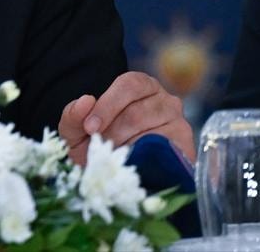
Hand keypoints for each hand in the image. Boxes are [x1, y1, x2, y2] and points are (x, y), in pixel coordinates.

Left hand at [58, 71, 194, 165]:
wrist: (117, 175)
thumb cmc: (98, 145)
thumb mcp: (77, 131)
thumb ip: (73, 115)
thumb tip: (85, 101)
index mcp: (139, 86)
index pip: (128, 85)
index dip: (107, 105)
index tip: (90, 128)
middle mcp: (164, 100)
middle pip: (137, 112)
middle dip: (112, 134)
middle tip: (100, 151)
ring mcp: (179, 123)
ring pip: (151, 133)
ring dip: (128, 149)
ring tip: (114, 161)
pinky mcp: (187, 148)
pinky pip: (168, 152)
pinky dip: (147, 160)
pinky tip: (134, 167)